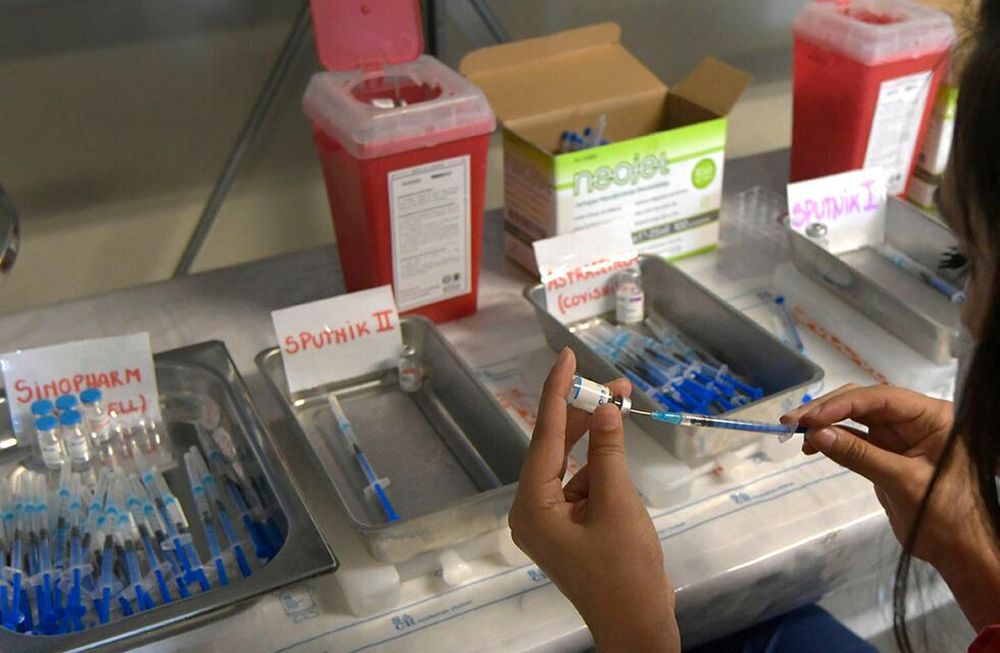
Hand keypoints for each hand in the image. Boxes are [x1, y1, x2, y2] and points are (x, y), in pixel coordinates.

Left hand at [509, 348, 678, 651]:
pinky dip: (602, 468)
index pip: (543, 435)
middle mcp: (532, 510)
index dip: (557, 391)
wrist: (638, 627)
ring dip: (597, 440)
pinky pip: (582, 486)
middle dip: (584, 414)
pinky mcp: (570, 529)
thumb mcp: (618, 503)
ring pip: (571, 465)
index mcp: (531, 505)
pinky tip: (621, 458)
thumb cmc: (625, 571)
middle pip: (555, 448)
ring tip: (624, 408)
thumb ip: (609, 452)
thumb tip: (605, 408)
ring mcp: (550, 522)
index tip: (565, 356)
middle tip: (616, 384)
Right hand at [782, 384, 999, 630]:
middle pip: (863, 401)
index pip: (880, 397)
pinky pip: (854, 436)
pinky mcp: (886, 451)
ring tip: (792, 432)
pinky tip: (810, 447)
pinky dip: (831, 439)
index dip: (842, 404)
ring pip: (853, 416)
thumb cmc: (942, 514)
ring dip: (823, 422)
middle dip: (826, 410)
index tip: (809, 418)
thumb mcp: (900, 481)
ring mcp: (899, 434)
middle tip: (790, 422)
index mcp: (931, 416)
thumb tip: (814, 434)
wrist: (959, 550)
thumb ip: (858, 454)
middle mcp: (914, 418)